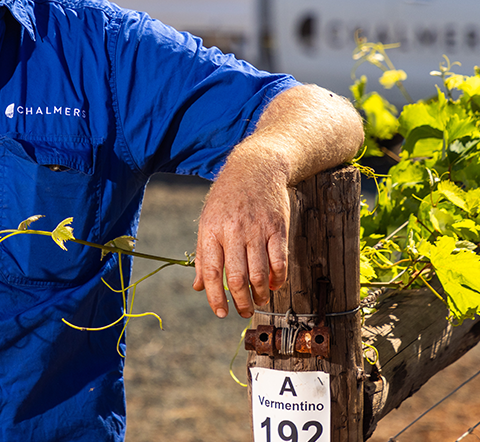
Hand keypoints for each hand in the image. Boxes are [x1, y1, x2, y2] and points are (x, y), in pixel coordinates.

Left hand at [192, 161, 288, 318]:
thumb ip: (204, 255)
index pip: (212, 272)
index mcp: (211, 230)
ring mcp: (257, 229)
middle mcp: (233, 230)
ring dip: (260, 294)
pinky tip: (274, 285)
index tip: (221, 313)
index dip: (215, 297)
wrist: (256, 166)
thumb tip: (199, 287)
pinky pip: (279, 261)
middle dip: (240, 301)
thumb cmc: (228, 197)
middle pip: (237, 277)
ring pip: (259, 273)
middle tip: (243, 312)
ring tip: (258, 301)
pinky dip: (278, 279)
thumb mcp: (208, 220)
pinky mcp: (278, 227)